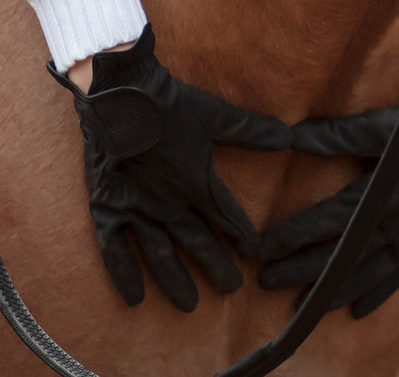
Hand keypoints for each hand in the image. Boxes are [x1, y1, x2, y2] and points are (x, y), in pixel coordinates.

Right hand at [52, 28, 292, 310]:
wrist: (118, 92)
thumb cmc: (167, 102)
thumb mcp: (214, 115)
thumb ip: (250, 131)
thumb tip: (289, 136)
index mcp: (197, 181)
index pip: (227, 218)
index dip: (243, 237)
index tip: (256, 255)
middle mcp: (170, 202)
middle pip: (197, 242)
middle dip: (216, 266)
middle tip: (231, 289)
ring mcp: (138, 208)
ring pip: (161, 253)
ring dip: (176, 280)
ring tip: (190, 305)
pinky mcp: (109, 206)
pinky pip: (115, 248)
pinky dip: (124, 273)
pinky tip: (135, 298)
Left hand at [258, 60, 398, 317]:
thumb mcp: (382, 124)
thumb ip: (337, 135)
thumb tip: (291, 136)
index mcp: (382, 192)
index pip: (329, 220)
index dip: (294, 235)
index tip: (263, 248)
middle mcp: (394, 220)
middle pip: (342, 253)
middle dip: (303, 269)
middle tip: (266, 282)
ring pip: (367, 271)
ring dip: (334, 290)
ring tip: (302, 306)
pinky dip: (378, 293)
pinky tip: (356, 311)